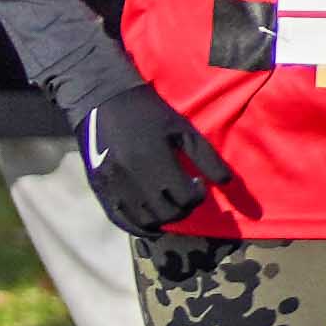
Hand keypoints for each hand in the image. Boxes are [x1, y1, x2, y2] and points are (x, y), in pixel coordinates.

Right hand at [86, 81, 244, 234]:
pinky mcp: (99, 188)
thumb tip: (226, 184)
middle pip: (166, 213)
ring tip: (168, 207)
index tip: (197, 184)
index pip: (185, 198)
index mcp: (155, 161)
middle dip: (182, 209)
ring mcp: (113, 185)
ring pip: (144, 220)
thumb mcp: (183, 130)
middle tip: (184, 196)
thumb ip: (208, 159)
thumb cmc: (149, 113)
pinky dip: (137, 226)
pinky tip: (149, 223)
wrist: (102, 100)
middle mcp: (132, 177)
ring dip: (162, 219)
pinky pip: (119, 218)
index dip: (197, 195)